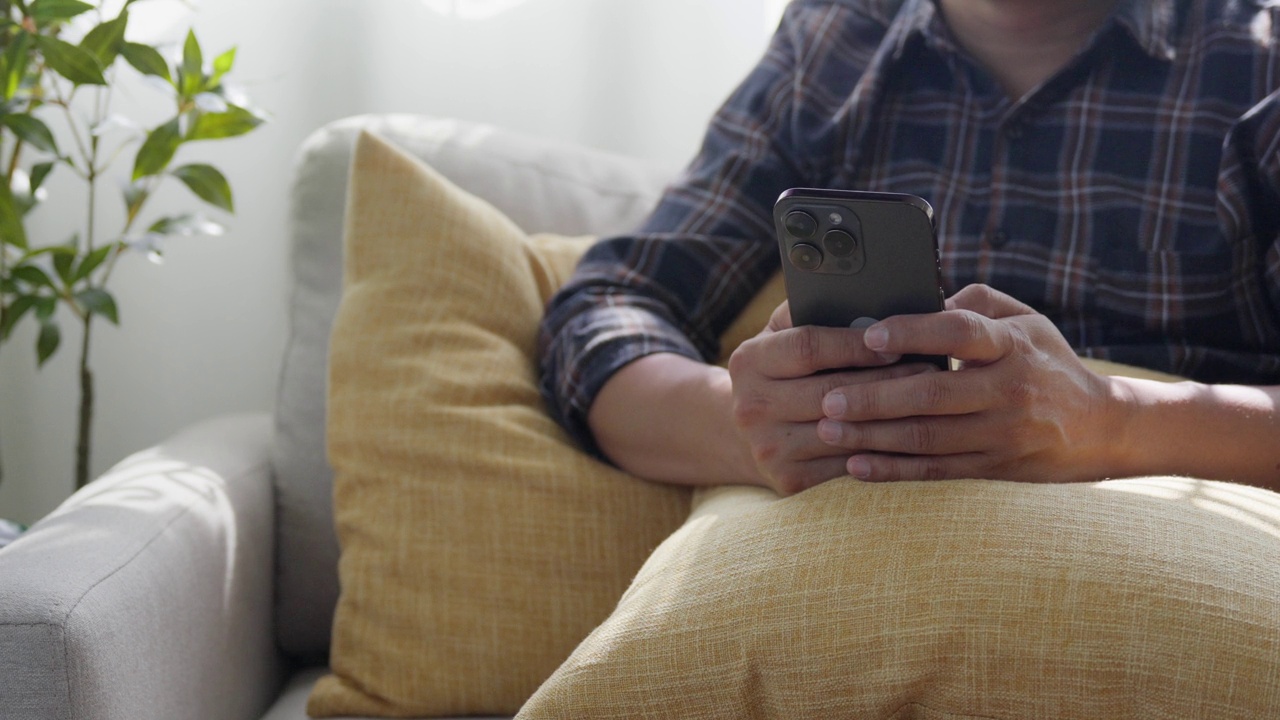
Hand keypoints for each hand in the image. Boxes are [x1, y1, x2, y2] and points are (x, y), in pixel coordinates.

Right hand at [727, 300, 940, 494]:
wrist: (747, 432)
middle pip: (831, 392)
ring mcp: (768, 447)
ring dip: (893, 419)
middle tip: (932, 370)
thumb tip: (871, 302)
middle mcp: (750, 406)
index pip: (809, 347)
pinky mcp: (788, 480)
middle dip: (887, 381)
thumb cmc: (783, 371)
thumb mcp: (783, 335)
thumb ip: (815, 313)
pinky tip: (910, 437)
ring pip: (845, 432)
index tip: (895, 344)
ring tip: (929, 402)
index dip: (856, 345)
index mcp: (749, 360)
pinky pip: (847, 465)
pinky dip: (882, 452)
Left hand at [816, 284, 1125, 482]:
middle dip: (874, 397)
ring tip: (828, 430)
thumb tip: (916, 300)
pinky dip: (893, 470)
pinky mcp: (994, 467)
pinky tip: (856, 466)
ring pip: (927, 437)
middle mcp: (1009, 390)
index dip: (913, 332)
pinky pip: (935, 470)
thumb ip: (972, 305)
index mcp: (1012, 345)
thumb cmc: (1045, 362)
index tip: (870, 336)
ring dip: (872, 436)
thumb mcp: (1024, 321)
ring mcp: (1002, 433)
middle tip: (827, 397)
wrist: (1101, 427)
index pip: (959, 332)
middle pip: (932, 394)